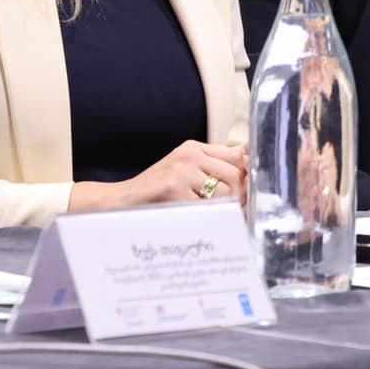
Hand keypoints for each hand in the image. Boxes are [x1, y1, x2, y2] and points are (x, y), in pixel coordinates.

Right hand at [69, 140, 248, 212]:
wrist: (121, 202)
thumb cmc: (156, 193)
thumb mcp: (184, 172)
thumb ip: (212, 169)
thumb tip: (248, 175)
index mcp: (193, 147)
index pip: (236, 154)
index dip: (246, 175)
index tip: (247, 191)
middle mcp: (189, 155)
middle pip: (234, 175)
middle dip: (238, 197)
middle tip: (232, 213)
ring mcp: (182, 171)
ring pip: (225, 192)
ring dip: (225, 210)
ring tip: (213, 217)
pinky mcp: (174, 189)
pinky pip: (208, 207)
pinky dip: (209, 218)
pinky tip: (197, 220)